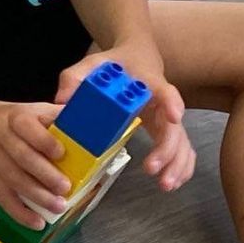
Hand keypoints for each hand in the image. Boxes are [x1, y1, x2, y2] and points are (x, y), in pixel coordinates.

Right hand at [0, 95, 71, 229]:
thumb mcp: (30, 109)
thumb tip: (94, 123)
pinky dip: (19, 212)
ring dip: (36, 196)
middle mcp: (1, 137)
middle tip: (65, 187)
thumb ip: (58, 116)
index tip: (61, 153)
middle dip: (44, 174)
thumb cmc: (8, 119)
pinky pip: (2, 196)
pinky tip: (36, 222)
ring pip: (12, 179)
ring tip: (58, 206)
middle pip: (21, 156)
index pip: (26, 127)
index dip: (44, 141)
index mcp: (15, 117)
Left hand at [55, 44, 193, 191]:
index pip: (164, 90)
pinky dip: (181, 166)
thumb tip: (62, 101)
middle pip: (174, 126)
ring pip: (182, 142)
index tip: (174, 116)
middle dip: (167, 150)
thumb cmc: (115, 63)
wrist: (137, 57)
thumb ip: (74, 78)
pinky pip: (182, 148)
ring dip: (177, 164)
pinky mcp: (168, 128)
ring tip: (165, 184)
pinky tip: (171, 182)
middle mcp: (163, 100)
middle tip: (151, 169)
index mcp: (147, 81)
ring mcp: (168, 116)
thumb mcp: (91, 64)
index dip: (171, 102)